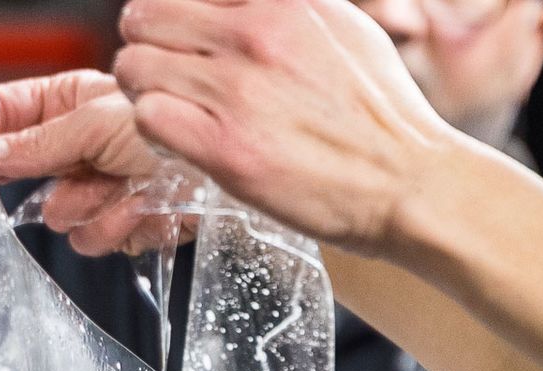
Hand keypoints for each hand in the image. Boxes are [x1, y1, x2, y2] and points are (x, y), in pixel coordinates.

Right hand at [0, 71, 196, 254]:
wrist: (229, 173)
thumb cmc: (176, 129)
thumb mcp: (98, 124)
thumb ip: (37, 142)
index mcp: (67, 103)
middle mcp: (76, 144)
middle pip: (19, 170)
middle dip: (26, 181)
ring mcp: (96, 186)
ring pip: (58, 216)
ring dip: (88, 205)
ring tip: (122, 187)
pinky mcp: (118, 223)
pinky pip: (93, 239)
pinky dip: (121, 226)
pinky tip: (145, 206)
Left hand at [115, 0, 461, 256]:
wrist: (407, 180)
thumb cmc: (380, 115)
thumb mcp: (342, 27)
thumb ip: (286, 7)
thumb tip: (246, 3)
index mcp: (282, 1)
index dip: (174, 15)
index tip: (183, 39)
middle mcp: (255, 34)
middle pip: (143, 17)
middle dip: (145, 46)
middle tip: (164, 76)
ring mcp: (237, 90)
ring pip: (134, 66)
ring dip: (144, 90)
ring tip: (172, 110)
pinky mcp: (224, 146)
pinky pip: (148, 117)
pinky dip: (154, 128)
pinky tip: (180, 140)